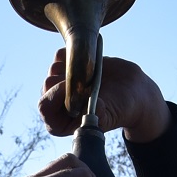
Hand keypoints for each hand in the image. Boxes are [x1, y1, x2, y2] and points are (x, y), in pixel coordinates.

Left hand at [36, 51, 167, 142]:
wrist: (131, 92)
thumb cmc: (120, 110)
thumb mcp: (110, 116)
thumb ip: (98, 115)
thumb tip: (89, 108)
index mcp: (60, 122)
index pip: (45, 106)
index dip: (56, 95)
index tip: (75, 88)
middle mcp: (57, 103)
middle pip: (47, 86)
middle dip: (67, 80)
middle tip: (89, 80)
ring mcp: (61, 83)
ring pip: (53, 70)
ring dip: (72, 67)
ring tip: (93, 73)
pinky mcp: (68, 66)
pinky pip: (60, 56)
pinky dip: (73, 54)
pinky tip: (89, 60)